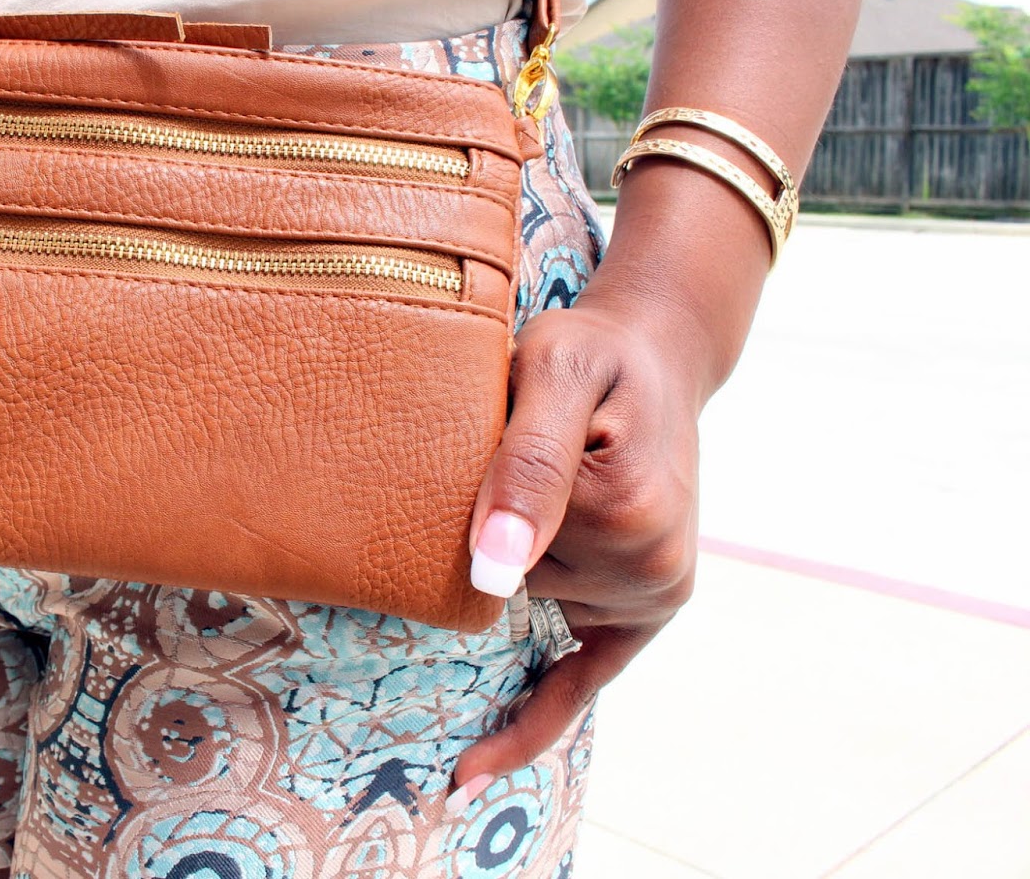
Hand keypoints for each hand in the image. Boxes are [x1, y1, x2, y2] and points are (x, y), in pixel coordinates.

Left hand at [452, 295, 702, 790]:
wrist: (656, 356)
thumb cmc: (592, 353)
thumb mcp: (552, 366)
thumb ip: (525, 461)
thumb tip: (490, 577)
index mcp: (625, 505)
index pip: (486, 535)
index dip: (471, 485)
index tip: (491, 433)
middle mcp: (651, 560)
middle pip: (504, 574)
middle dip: (492, 518)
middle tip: (531, 444)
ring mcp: (657, 589)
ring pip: (524, 598)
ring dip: (518, 547)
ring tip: (561, 475)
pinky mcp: (650, 607)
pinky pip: (580, 684)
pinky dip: (529, 726)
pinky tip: (474, 775)